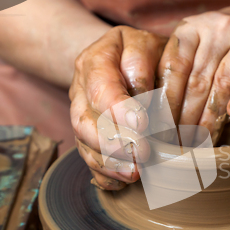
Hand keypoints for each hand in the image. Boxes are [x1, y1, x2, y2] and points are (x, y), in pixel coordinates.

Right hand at [70, 26, 165, 189]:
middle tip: (141, 155)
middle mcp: (81, 88)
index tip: (142, 124)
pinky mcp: (86, 132)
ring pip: (83, 142)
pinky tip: (119, 184)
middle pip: (84, 120)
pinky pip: (87, 156)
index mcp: (96, 60)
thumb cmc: (144, 52)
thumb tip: (146, 103)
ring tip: (133, 174)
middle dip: (112, 142)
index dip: (119, 108)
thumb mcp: (149, 45)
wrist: (122, 55)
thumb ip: (145, 66)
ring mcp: (80, 112)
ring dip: (108, 162)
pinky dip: (102, 173)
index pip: (101, 86)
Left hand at [157, 7, 229, 137]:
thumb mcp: (196, 50)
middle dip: (185, 117)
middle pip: (197, 80)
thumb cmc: (222, 48)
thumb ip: (177, 74)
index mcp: (190, 29)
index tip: (160, 129)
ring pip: (223, 83)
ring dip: (210, 117)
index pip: (173, 68)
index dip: (166, 101)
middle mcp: (216, 29)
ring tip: (201, 142)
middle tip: (178, 144)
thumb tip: (154, 116)